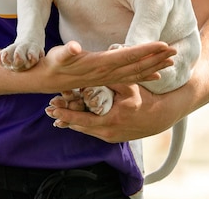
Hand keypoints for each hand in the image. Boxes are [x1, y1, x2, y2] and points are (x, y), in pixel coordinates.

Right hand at [34, 41, 175, 92]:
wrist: (45, 80)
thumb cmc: (51, 64)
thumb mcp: (56, 56)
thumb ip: (65, 52)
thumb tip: (73, 47)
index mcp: (100, 64)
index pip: (129, 55)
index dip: (147, 50)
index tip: (164, 44)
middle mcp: (108, 73)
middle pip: (138, 65)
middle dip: (157, 57)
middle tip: (176, 50)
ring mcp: (109, 78)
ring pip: (137, 72)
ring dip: (155, 66)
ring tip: (172, 60)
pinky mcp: (108, 79)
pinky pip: (131, 78)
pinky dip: (145, 76)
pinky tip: (158, 75)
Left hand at [45, 83, 186, 142]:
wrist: (159, 117)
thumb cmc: (144, 99)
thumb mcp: (129, 87)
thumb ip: (111, 80)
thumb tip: (94, 71)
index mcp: (112, 119)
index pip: (82, 118)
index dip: (66, 113)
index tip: (53, 107)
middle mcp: (108, 132)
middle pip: (79, 127)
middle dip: (64, 118)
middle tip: (50, 110)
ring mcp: (110, 137)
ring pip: (85, 130)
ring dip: (71, 122)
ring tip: (57, 116)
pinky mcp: (112, 138)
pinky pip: (92, 132)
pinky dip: (82, 125)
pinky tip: (73, 120)